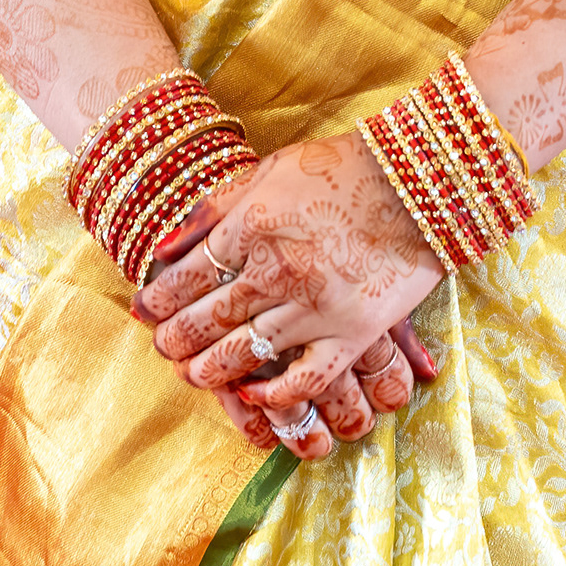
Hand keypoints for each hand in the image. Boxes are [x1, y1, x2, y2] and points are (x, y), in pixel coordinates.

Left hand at [135, 135, 444, 460]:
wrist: (420, 180)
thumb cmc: (342, 168)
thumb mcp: (270, 171)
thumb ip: (214, 207)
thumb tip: (163, 244)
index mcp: (251, 227)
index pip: (185, 277)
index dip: (158, 300)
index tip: (145, 312)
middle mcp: (276, 271)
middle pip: (206, 319)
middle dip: (174, 340)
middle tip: (162, 349)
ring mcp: (314, 306)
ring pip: (244, 354)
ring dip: (208, 371)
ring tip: (193, 375)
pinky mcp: (352, 333)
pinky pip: (304, 379)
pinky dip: (273, 396)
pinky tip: (253, 396)